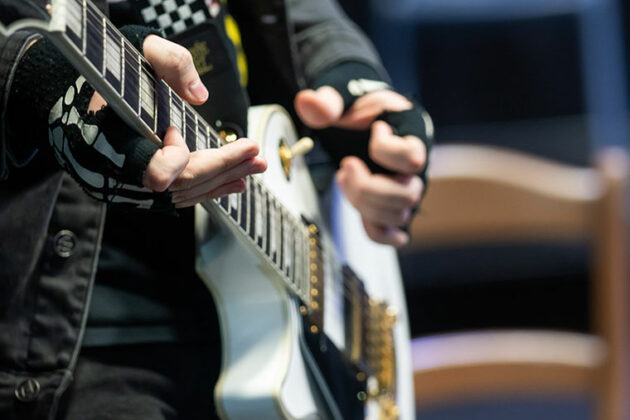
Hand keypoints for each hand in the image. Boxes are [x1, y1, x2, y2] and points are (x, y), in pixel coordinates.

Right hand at [90, 35, 265, 207]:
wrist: (92, 90)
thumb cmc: (117, 69)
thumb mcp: (144, 51)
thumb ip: (171, 63)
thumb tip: (199, 95)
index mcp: (113, 139)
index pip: (153, 172)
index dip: (173, 159)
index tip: (174, 131)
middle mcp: (122, 170)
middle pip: (182, 182)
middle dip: (223, 167)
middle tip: (255, 156)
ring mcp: (133, 183)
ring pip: (186, 191)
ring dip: (224, 179)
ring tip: (253, 168)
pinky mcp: (145, 188)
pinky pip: (182, 194)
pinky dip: (211, 188)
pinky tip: (235, 182)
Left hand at [295, 88, 426, 246]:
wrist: (361, 122)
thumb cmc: (360, 110)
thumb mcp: (345, 98)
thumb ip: (328, 101)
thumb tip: (308, 102)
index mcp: (413, 136)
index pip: (411, 156)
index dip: (384, 149)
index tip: (374, 130)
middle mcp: (417, 167)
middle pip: (406, 194)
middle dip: (367, 187)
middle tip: (346, 166)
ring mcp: (406, 189)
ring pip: (398, 215)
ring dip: (364, 204)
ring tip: (344, 178)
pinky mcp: (392, 206)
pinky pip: (393, 233)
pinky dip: (378, 233)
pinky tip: (364, 219)